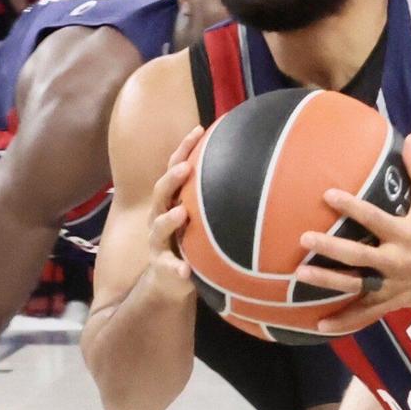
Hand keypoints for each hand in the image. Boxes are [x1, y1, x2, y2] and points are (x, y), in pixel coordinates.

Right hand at [147, 125, 203, 300]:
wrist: (171, 279)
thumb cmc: (191, 239)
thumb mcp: (202, 215)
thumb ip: (215, 193)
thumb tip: (252, 162)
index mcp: (171, 200)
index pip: (174, 168)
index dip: (184, 149)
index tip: (199, 129)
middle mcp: (159, 217)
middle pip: (161, 193)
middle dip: (172, 179)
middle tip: (186, 168)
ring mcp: (158, 242)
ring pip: (158, 228)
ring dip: (168, 220)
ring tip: (181, 213)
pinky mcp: (163, 267)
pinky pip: (168, 268)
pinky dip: (176, 269)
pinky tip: (185, 271)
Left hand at [295, 134, 410, 332]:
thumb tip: (408, 135)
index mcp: (406, 233)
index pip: (374, 218)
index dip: (351, 206)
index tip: (327, 194)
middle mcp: (398, 260)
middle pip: (360, 256)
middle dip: (331, 248)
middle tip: (304, 240)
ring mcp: (395, 284)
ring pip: (358, 287)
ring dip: (328, 283)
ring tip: (300, 276)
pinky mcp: (395, 302)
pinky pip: (367, 314)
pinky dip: (345, 321)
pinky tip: (320, 326)